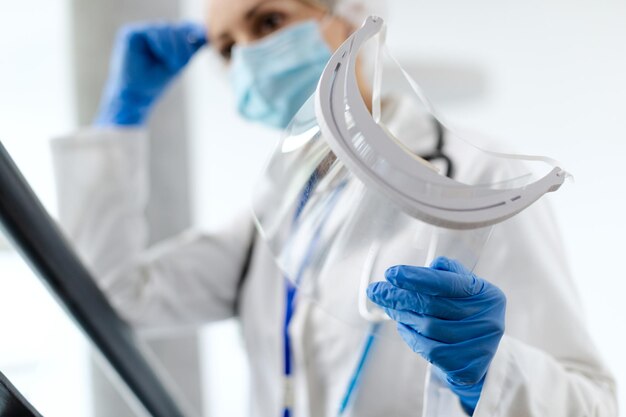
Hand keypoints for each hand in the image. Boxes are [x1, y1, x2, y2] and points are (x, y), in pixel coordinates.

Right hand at [95, 22, 207, 125]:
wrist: (136, 96)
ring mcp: (140, 31)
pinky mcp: (131, 33)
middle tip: (180, 64)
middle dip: (183, 46)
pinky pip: (153, 31)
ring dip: (174, 48)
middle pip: (175, 28)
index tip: (200, 42)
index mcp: (162, 37)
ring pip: (166, 29)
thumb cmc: (156, 82)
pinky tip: (161, 57)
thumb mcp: (179, 62)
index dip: (192, 33)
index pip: (181, 28)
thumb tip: (206, 33)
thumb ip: (190, 47)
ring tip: (172, 64)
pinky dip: (162, 45)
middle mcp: (150, 31)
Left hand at [367, 257, 505, 414]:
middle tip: (376, 290)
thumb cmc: (467, 314)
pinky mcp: (466, 367)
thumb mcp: (465, 290)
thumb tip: (425, 268)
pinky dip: (409, 334)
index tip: (391, 273)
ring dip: (402, 315)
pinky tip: (402, 325)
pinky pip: (427, 348)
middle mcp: (488, 320)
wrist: (479, 357)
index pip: (448, 283)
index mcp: (488, 295)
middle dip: (399, 295)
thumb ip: (447, 274)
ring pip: (427, 327)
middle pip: (432, 305)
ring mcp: (478, 346)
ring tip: (389, 306)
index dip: (417, 277)